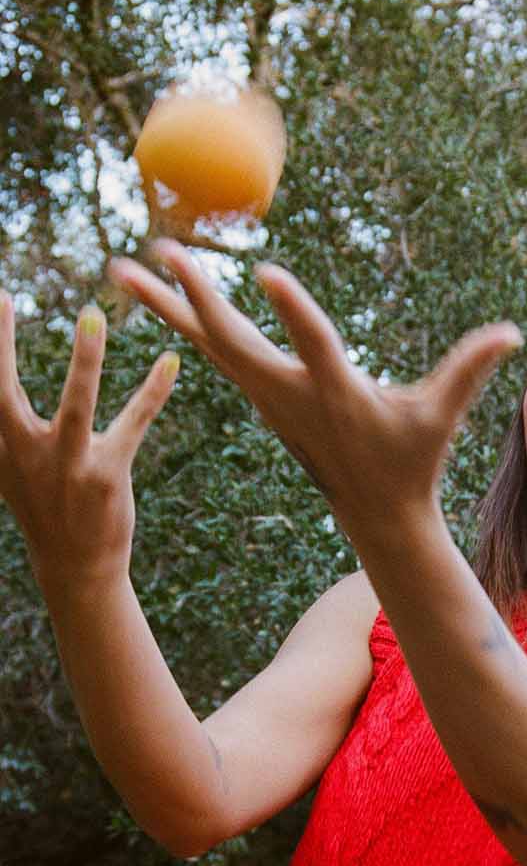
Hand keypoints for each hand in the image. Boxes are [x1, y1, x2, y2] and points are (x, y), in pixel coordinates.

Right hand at [0, 291, 179, 589]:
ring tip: (92, 315)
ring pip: (75, 404)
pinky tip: (171, 361)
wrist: (75, 567)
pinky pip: (134, 423)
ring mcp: (68, 465)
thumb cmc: (44, 508)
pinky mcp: (107, 475)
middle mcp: (27, 453)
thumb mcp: (9, 471)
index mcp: (1, 447)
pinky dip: (153, 390)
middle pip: (4, 392)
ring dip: (83, 359)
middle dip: (2, 346)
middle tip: (3, 298)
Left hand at [107, 240, 521, 547]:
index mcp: (335, 393)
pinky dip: (180, 321)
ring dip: (162, 306)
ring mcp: (266, 396)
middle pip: (232, 342)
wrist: (373, 512)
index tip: (262, 272)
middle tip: (158, 251)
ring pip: (206, 344)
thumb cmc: (412, 460)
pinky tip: (152, 297)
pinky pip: (211, 351)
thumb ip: (469, 370)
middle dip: (196, 298)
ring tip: (120, 268)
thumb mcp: (441, 417)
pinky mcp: (259, 395)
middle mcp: (288, 393)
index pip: (312, 345)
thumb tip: (513, 332)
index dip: (291, 309)